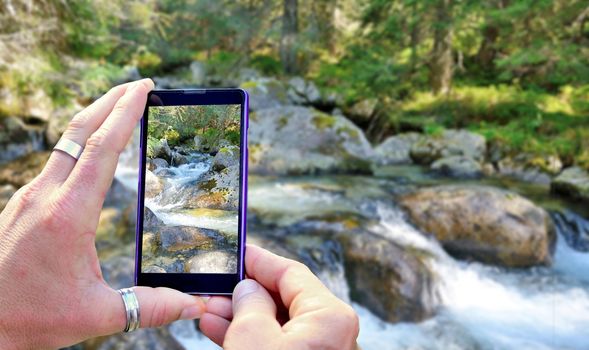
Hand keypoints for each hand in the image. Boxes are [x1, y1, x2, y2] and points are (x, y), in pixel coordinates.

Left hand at [0, 79, 205, 348]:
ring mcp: (29, 197)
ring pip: (65, 143)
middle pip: (79, 131)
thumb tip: (194, 305)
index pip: (102, 149)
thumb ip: (150, 307)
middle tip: (141, 84)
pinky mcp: (22, 205)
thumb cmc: (29, 319)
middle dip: (112, 100)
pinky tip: (91, 151)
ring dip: (94, 118)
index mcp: (68, 215)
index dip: (125, 114)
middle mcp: (45, 197)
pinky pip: (56, 161)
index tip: (145, 89)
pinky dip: (80, 143)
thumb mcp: (96, 315)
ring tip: (120, 108)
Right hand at [200, 244, 359, 349]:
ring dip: (242, 317)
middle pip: (283, 298)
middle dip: (245, 293)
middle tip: (216, 288)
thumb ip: (249, 304)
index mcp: (329, 316)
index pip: (291, 273)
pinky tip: (220, 330)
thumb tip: (248, 289)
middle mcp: (331, 332)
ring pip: (277, 324)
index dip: (260, 261)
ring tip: (211, 311)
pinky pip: (277, 343)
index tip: (239, 253)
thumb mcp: (253, 338)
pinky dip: (252, 337)